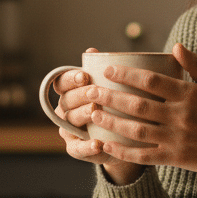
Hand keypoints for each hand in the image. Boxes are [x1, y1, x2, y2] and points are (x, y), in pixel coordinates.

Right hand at [50, 48, 142, 180]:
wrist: (126, 137)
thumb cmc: (127, 103)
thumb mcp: (126, 86)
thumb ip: (121, 68)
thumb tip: (133, 49)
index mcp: (75, 89)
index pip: (63, 80)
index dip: (71, 77)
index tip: (86, 75)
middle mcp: (69, 108)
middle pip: (67, 100)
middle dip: (78, 95)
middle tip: (93, 94)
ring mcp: (71, 129)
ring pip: (70, 122)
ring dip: (81, 117)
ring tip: (94, 114)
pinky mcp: (78, 149)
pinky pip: (78, 149)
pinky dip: (87, 147)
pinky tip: (99, 145)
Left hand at [86, 44, 196, 179]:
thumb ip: (196, 65)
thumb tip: (175, 46)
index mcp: (190, 95)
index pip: (151, 82)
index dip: (126, 75)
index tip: (108, 70)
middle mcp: (181, 117)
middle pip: (138, 105)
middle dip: (110, 97)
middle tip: (90, 91)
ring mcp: (176, 139)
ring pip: (137, 130)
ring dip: (112, 122)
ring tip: (93, 114)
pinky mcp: (174, 158)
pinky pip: (144, 156)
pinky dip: (123, 152)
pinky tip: (106, 145)